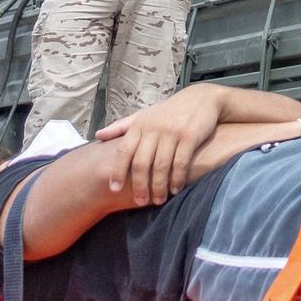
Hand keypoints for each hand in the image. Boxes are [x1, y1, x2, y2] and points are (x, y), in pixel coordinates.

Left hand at [93, 84, 224, 206]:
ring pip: (160, 166)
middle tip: (140, 202)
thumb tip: (98, 135)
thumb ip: (122, 126)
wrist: (202, 99)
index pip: (124, 151)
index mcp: (139, 125)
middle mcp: (153, 129)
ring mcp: (172, 132)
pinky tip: (176, 189)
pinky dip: (177, 178)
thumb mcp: (144, 115)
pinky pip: (180, 162)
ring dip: (158, 186)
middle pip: (141, 163)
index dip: (117, 171)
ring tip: (159, 200)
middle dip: (139, 186)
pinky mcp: (189, 136)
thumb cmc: (169, 111)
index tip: (114, 189)